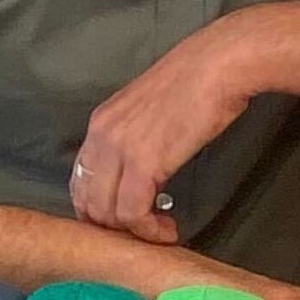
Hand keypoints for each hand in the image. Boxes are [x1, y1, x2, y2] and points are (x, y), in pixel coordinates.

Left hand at [70, 24, 251, 244]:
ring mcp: (119, 150)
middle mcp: (102, 136)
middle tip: (141, 233)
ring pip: (105, 212)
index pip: (82, 178)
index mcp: (102, 122)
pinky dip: (148, 230)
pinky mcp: (144, 164)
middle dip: (112, 226)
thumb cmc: (198, 81)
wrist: (218, 66)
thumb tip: (145, 164)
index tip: (123, 219)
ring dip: (132, 232)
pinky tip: (167, 229)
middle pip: (87, 200)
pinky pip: (132, 213)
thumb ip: (137, 136)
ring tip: (160, 231)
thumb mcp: (151, 108)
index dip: (98, 206)